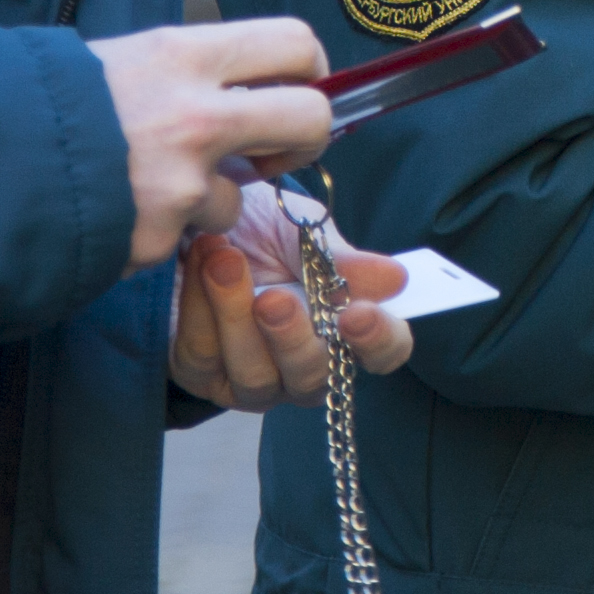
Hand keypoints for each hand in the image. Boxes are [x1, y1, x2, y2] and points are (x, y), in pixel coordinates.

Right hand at [93, 19, 341, 267]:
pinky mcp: (161, 237)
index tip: (298, 86)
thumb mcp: (121, 59)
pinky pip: (184, 236)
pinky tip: (118, 211)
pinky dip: (160, 232)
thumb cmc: (45, 104)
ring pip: (240, 196)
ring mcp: (182, 181)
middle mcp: (195, 114)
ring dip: (207, 199)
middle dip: (306, 139)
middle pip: (310, 117)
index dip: (311, 68)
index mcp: (184, 55)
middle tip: (275, 150)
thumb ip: (186, 70)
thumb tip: (246, 81)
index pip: (295, 42)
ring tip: (146, 185)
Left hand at [169, 186, 415, 411]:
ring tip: (223, 258)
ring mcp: (253, 379)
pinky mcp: (201, 376)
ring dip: (235, 315)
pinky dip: (199, 306)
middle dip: (291, 338)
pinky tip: (201, 261)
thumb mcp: (304, 232)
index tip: (357, 313)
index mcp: (346, 328)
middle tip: (272, 297)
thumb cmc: (264, 227)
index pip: (383, 352)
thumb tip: (395, 279)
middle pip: (312, 379)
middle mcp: (304, 365)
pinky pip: (202, 357)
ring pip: (254, 375)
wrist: (200, 214)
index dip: (378, 340)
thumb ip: (339, 260)